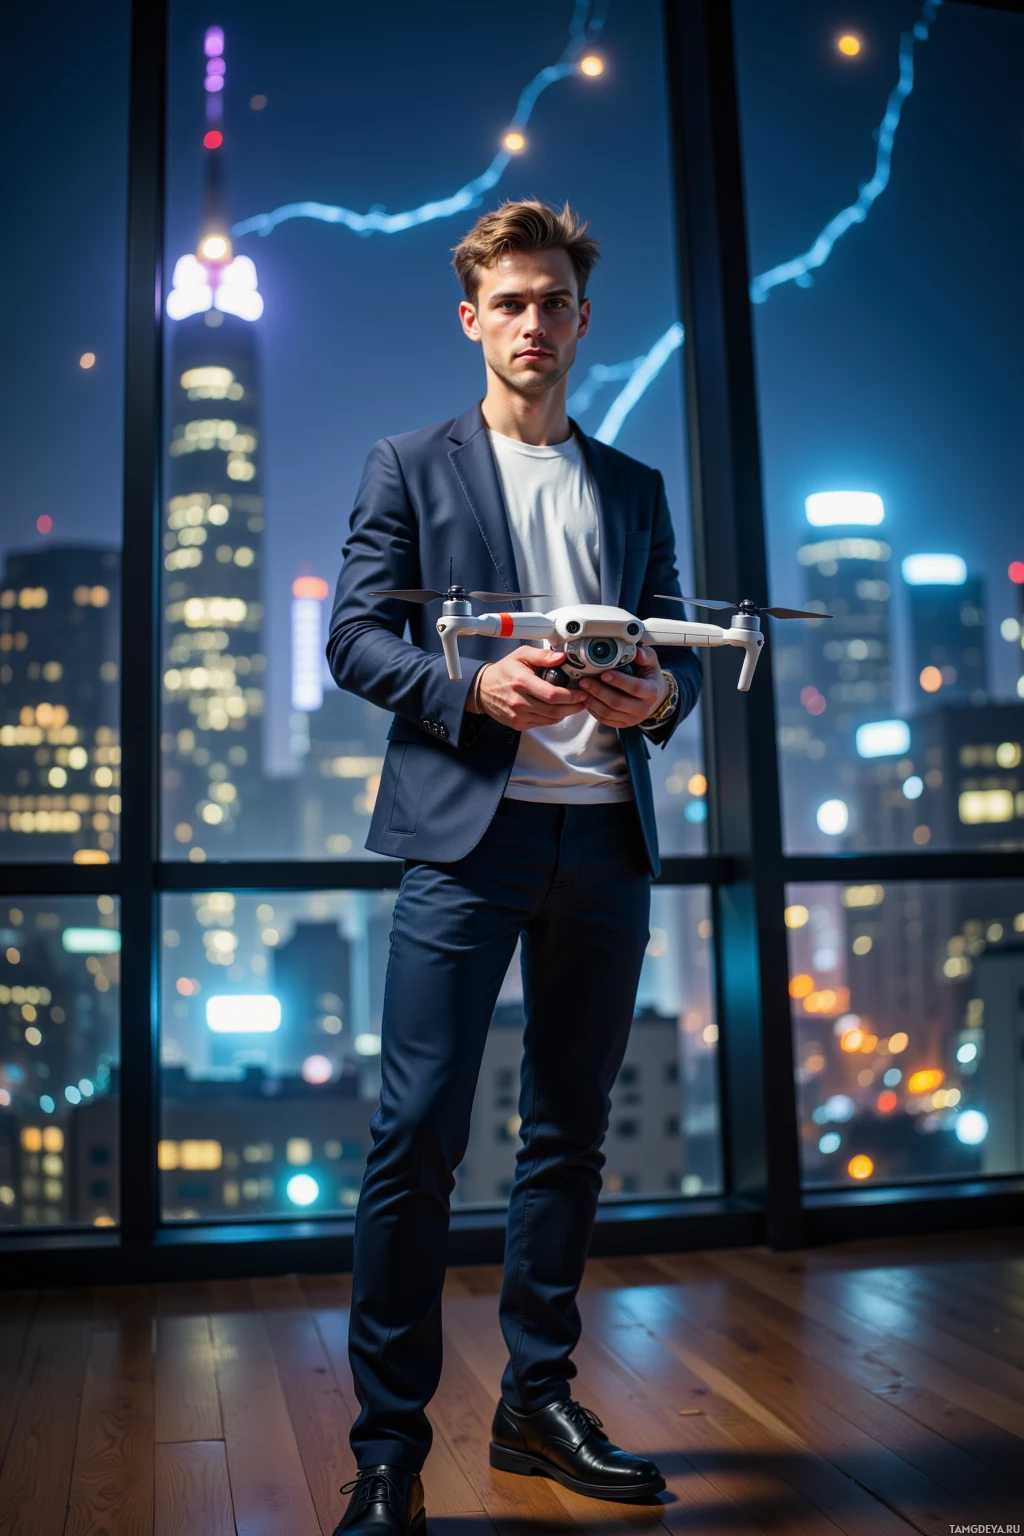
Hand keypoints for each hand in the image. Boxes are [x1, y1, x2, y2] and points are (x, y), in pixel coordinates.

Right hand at [473, 647, 589, 730]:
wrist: (483, 689)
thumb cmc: (504, 671)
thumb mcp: (521, 655)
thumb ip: (542, 655)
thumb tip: (561, 657)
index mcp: (521, 682)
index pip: (552, 694)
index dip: (572, 696)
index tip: (582, 692)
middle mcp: (519, 701)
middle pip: (555, 710)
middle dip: (574, 706)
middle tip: (584, 699)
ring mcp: (518, 715)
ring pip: (551, 719)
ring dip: (567, 712)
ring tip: (575, 704)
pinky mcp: (519, 724)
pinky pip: (543, 723)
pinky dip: (554, 717)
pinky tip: (559, 708)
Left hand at [578, 645, 667, 727]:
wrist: (653, 695)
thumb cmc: (649, 677)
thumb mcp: (651, 663)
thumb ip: (646, 655)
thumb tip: (637, 652)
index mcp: (652, 692)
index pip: (635, 688)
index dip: (619, 681)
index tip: (604, 673)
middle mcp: (643, 709)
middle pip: (618, 702)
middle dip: (599, 691)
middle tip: (585, 681)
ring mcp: (632, 719)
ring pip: (609, 713)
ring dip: (593, 701)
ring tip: (583, 689)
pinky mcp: (623, 724)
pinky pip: (605, 720)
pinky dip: (593, 710)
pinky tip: (587, 699)